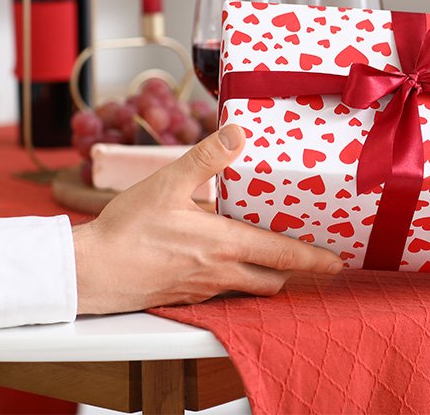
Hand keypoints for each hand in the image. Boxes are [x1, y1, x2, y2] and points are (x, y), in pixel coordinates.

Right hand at [72, 125, 343, 314]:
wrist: (91, 272)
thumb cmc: (127, 230)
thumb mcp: (167, 183)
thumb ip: (205, 158)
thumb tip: (237, 132)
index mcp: (225, 245)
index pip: (283, 256)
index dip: (315, 260)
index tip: (338, 262)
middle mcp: (221, 273)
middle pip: (273, 280)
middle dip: (297, 272)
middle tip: (314, 260)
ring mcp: (204, 289)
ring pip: (250, 289)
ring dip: (267, 277)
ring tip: (277, 259)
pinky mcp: (186, 296)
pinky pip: (225, 292)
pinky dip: (238, 280)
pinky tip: (229, 262)